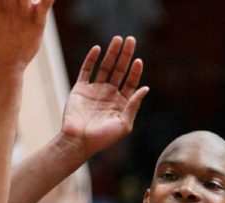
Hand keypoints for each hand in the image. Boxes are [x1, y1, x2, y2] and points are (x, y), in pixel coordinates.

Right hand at [60, 36, 148, 159]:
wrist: (78, 141)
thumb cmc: (103, 137)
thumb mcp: (124, 124)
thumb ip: (133, 105)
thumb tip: (146, 88)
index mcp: (121, 104)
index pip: (131, 83)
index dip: (135, 71)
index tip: (138, 60)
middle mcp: (109, 95)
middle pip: (119, 71)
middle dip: (126, 56)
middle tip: (131, 40)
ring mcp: (95, 90)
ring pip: (105, 67)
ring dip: (111, 53)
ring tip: (117, 39)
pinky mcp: (81, 89)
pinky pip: (87, 70)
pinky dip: (91, 59)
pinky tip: (98, 49)